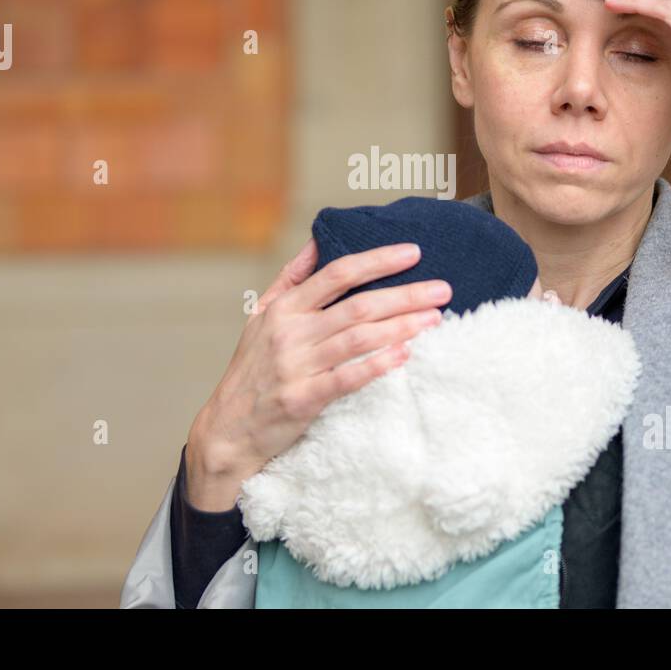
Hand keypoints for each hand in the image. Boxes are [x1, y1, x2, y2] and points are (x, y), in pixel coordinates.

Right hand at [186, 238, 450, 508]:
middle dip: (405, 295)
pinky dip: (378, 365)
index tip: (413, 252)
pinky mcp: (303, 398)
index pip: (337, 273)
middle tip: (443, 289)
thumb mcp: (261, 316)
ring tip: (435, 319)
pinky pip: (347, 378)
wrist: (228, 429)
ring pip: (359, 338)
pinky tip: (405, 354)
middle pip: (358, 305)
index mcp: (284, 308)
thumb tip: (317, 240)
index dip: (378, 260)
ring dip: (402, 326)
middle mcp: (290, 332)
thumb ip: (291, 278)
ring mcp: (296, 366)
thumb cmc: (252, 370)